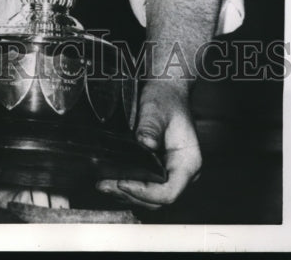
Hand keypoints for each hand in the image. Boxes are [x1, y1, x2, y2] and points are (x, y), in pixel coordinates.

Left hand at [97, 82, 201, 209]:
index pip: (169, 191)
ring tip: (102, 184)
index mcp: (188, 162)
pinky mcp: (159, 170)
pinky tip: (110, 179)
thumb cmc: (166, 98)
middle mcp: (182, 172)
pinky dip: (128, 186)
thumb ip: (151, 126)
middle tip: (104, 185)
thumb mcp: (156, 108)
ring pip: (150, 197)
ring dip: (126, 193)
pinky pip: (145, 185)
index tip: (123, 182)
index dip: (145, 192)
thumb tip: (145, 143)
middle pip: (158, 199)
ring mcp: (170, 173)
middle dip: (130, 195)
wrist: (167, 91)